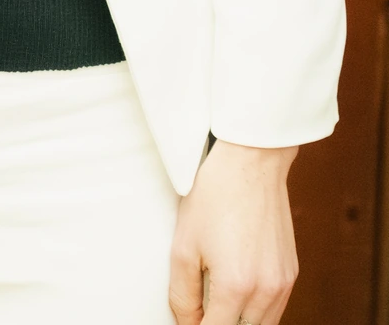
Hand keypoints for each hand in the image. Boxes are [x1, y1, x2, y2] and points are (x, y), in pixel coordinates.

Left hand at [168, 141, 298, 324]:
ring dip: (238, 321)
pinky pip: (275, 308)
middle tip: (199, 311)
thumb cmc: (212, 199)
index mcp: (236, 287)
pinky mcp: (291, 273)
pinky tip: (236, 295)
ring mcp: (284, 284)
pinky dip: (256, 311)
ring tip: (214, 304)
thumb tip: (187, 323)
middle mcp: (266, 291)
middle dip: (218, 324)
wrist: (250, 165)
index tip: (187, 322)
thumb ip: (183, 294)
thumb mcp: (183, 246)